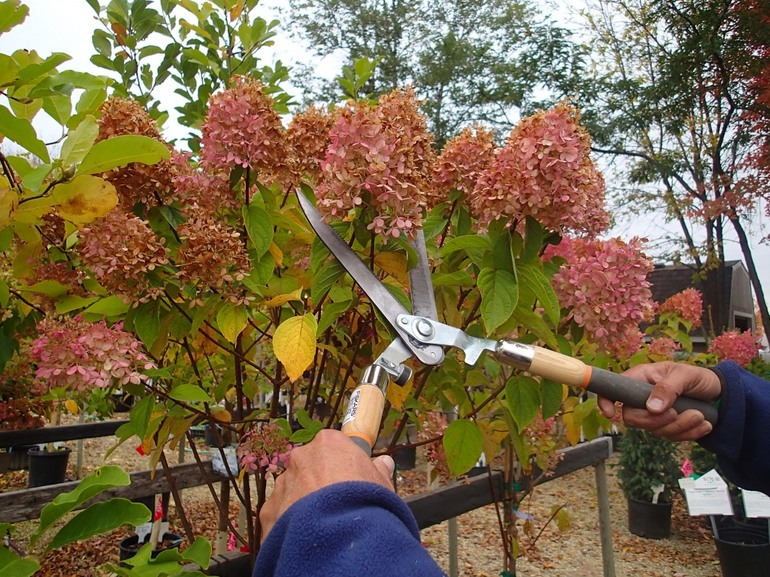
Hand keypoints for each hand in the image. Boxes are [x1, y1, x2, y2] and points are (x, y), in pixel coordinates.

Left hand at [259, 429, 395, 539]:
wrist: (339, 535)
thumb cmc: (364, 501)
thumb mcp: (381, 483)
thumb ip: (379, 469)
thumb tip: (384, 463)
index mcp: (328, 444)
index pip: (332, 447)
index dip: (341, 463)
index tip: (348, 479)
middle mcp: (301, 458)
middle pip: (308, 466)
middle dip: (318, 481)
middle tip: (334, 502)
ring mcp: (283, 483)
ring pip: (292, 489)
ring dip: (303, 502)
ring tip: (321, 522)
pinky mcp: (269, 509)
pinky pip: (280, 513)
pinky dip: (290, 522)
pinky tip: (305, 533)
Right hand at [597, 362, 720, 440]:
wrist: (721, 393)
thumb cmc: (698, 377)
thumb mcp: (685, 375)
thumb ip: (667, 388)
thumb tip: (651, 408)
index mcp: (640, 379)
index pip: (614, 390)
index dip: (605, 401)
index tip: (610, 414)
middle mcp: (642, 398)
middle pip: (633, 418)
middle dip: (655, 421)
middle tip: (676, 413)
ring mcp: (654, 414)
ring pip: (655, 430)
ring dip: (680, 426)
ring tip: (699, 415)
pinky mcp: (668, 427)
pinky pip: (671, 437)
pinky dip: (689, 434)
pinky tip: (705, 424)